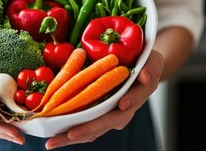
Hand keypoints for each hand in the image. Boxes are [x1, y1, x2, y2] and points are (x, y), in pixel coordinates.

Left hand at [45, 50, 162, 149]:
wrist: (142, 69)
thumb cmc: (145, 64)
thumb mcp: (152, 61)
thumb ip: (151, 68)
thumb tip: (144, 76)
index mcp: (134, 100)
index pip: (123, 110)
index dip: (110, 115)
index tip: (106, 112)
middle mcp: (120, 112)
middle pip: (103, 125)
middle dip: (86, 131)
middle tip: (69, 135)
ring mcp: (109, 115)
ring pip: (90, 130)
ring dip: (71, 137)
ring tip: (53, 142)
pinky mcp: (98, 114)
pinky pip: (84, 125)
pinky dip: (68, 131)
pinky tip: (53, 135)